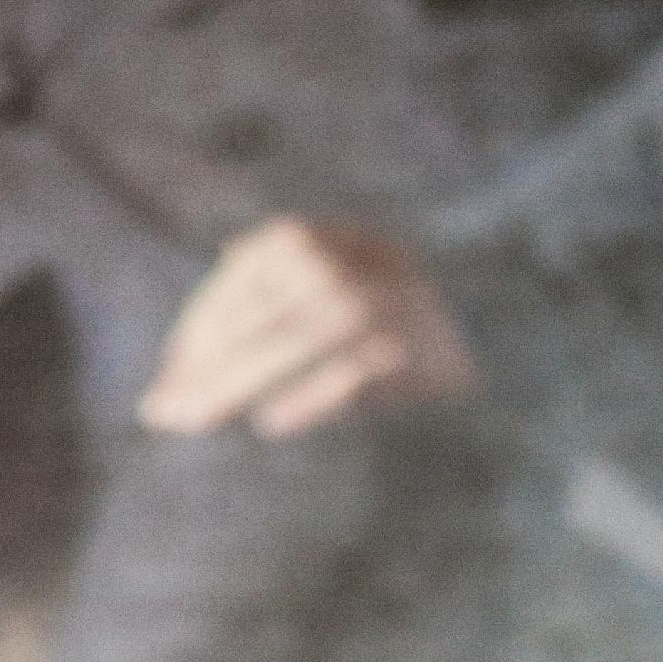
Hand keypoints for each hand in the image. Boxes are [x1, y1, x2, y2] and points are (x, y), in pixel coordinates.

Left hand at [138, 219, 476, 438]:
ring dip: (240, 382)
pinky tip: (269, 424)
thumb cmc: (397, 332)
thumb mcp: (330, 299)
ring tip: (197, 420)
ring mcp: (391, 302)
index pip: (245, 276)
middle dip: (206, 366)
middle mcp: (356, 260)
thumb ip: (270, 310)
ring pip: (298, 339)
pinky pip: (352, 372)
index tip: (167, 383)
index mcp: (327, 237)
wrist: (500, 338)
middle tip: (162, 413)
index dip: (198, 330)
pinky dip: (309, 397)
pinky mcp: (418, 351)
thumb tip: (186, 354)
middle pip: (264, 311)